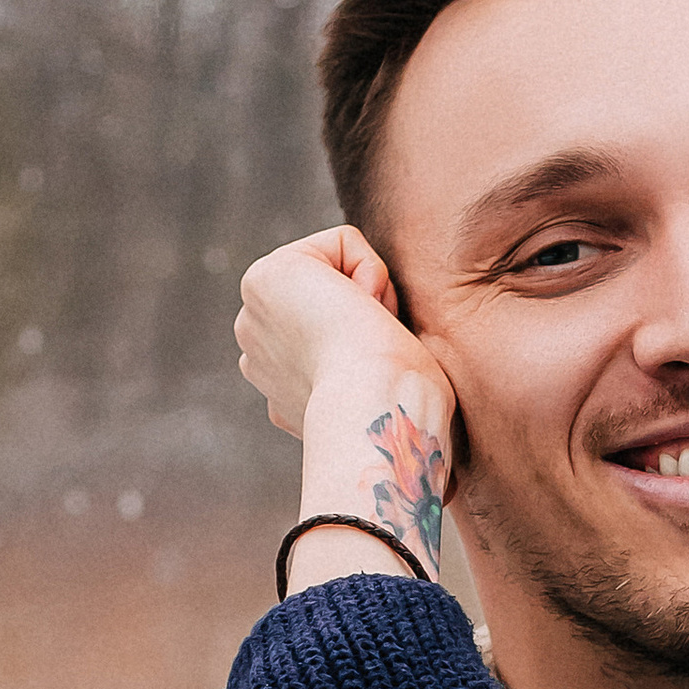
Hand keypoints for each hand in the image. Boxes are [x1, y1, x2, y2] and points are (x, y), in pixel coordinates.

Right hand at [236, 226, 459, 581]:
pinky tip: (364, 314)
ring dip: (371, 297)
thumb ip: (385, 391)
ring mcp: (254, 314)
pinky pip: (344, 241)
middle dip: (366, 315)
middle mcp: (257, 348)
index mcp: (283, 380)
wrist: (378, 412)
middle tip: (374, 358)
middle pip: (339, 295)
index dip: (374, 343)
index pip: (342, 332)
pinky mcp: (265, 275)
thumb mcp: (391, 402)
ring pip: (342, 269)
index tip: (375, 380)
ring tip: (367, 340)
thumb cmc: (402, 423)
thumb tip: (435, 447)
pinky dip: (369, 271)